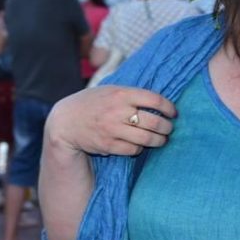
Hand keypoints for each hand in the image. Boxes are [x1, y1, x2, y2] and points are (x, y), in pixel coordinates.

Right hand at [45, 85, 175, 158]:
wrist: (66, 121)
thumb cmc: (91, 103)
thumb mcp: (109, 90)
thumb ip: (130, 93)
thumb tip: (158, 100)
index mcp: (120, 94)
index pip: (154, 99)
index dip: (168, 107)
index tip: (173, 112)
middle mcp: (117, 111)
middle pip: (154, 122)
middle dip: (167, 127)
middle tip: (169, 128)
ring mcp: (112, 129)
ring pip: (147, 139)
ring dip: (159, 140)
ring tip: (162, 139)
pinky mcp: (108, 145)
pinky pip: (133, 149)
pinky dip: (140, 148)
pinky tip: (139, 145)